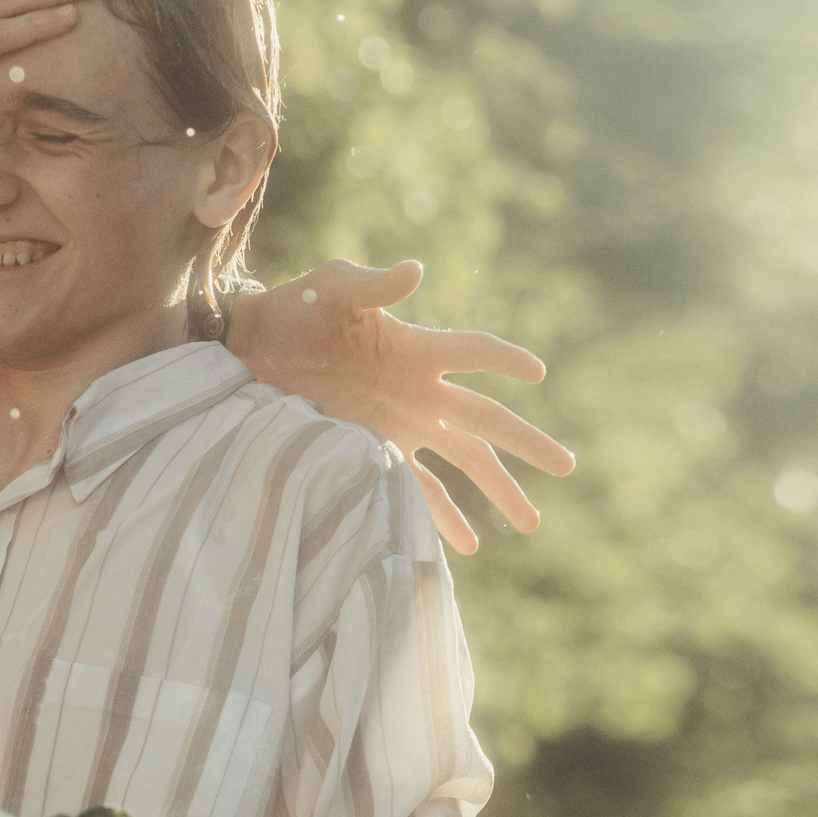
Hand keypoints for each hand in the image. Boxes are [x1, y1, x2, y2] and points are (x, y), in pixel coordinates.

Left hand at [226, 259, 576, 553]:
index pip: (474, 353)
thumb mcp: (330, 287)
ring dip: (498, 489)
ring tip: (531, 523)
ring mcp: (400, 424)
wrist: (251, 348)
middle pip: (486, 419)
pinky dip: (441, 517)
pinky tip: (468, 547)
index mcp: (415, 347)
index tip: (537, 372)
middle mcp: (419, 390)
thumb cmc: (295, 307)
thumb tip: (415, 270)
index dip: (504, 359)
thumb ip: (373, 282)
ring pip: (463, 460)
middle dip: (526, 442)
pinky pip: (416, 489)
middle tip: (567, 466)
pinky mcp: (372, 450)